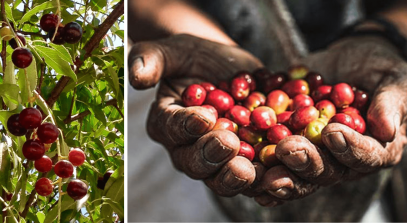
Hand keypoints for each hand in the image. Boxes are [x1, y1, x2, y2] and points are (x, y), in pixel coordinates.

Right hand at [129, 34, 263, 195]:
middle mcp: (187, 148)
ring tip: (252, 170)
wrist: (227, 68)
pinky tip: (277, 171)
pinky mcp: (245, 161)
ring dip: (236, 177)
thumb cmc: (195, 58)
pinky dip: (265, 177)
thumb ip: (151, 59)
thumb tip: (137, 76)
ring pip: (222, 178)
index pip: (171, 128)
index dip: (186, 125)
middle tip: (229, 144)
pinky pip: (254, 175)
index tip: (204, 116)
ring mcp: (217, 159)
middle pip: (194, 162)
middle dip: (211, 156)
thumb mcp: (174, 50)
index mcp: (166, 123)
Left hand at [249, 35, 406, 205]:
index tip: (334, 132)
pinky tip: (241, 164)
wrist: (350, 60)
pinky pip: (272, 158)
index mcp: (374, 150)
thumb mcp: (394, 80)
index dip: (350, 149)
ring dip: (277, 171)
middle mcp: (341, 160)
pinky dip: (257, 162)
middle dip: (305, 162)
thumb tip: (385, 129)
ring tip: (262, 167)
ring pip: (295, 171)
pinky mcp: (288, 143)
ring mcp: (313, 154)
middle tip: (287, 149)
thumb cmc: (381, 70)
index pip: (366, 157)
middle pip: (324, 171)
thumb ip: (391, 103)